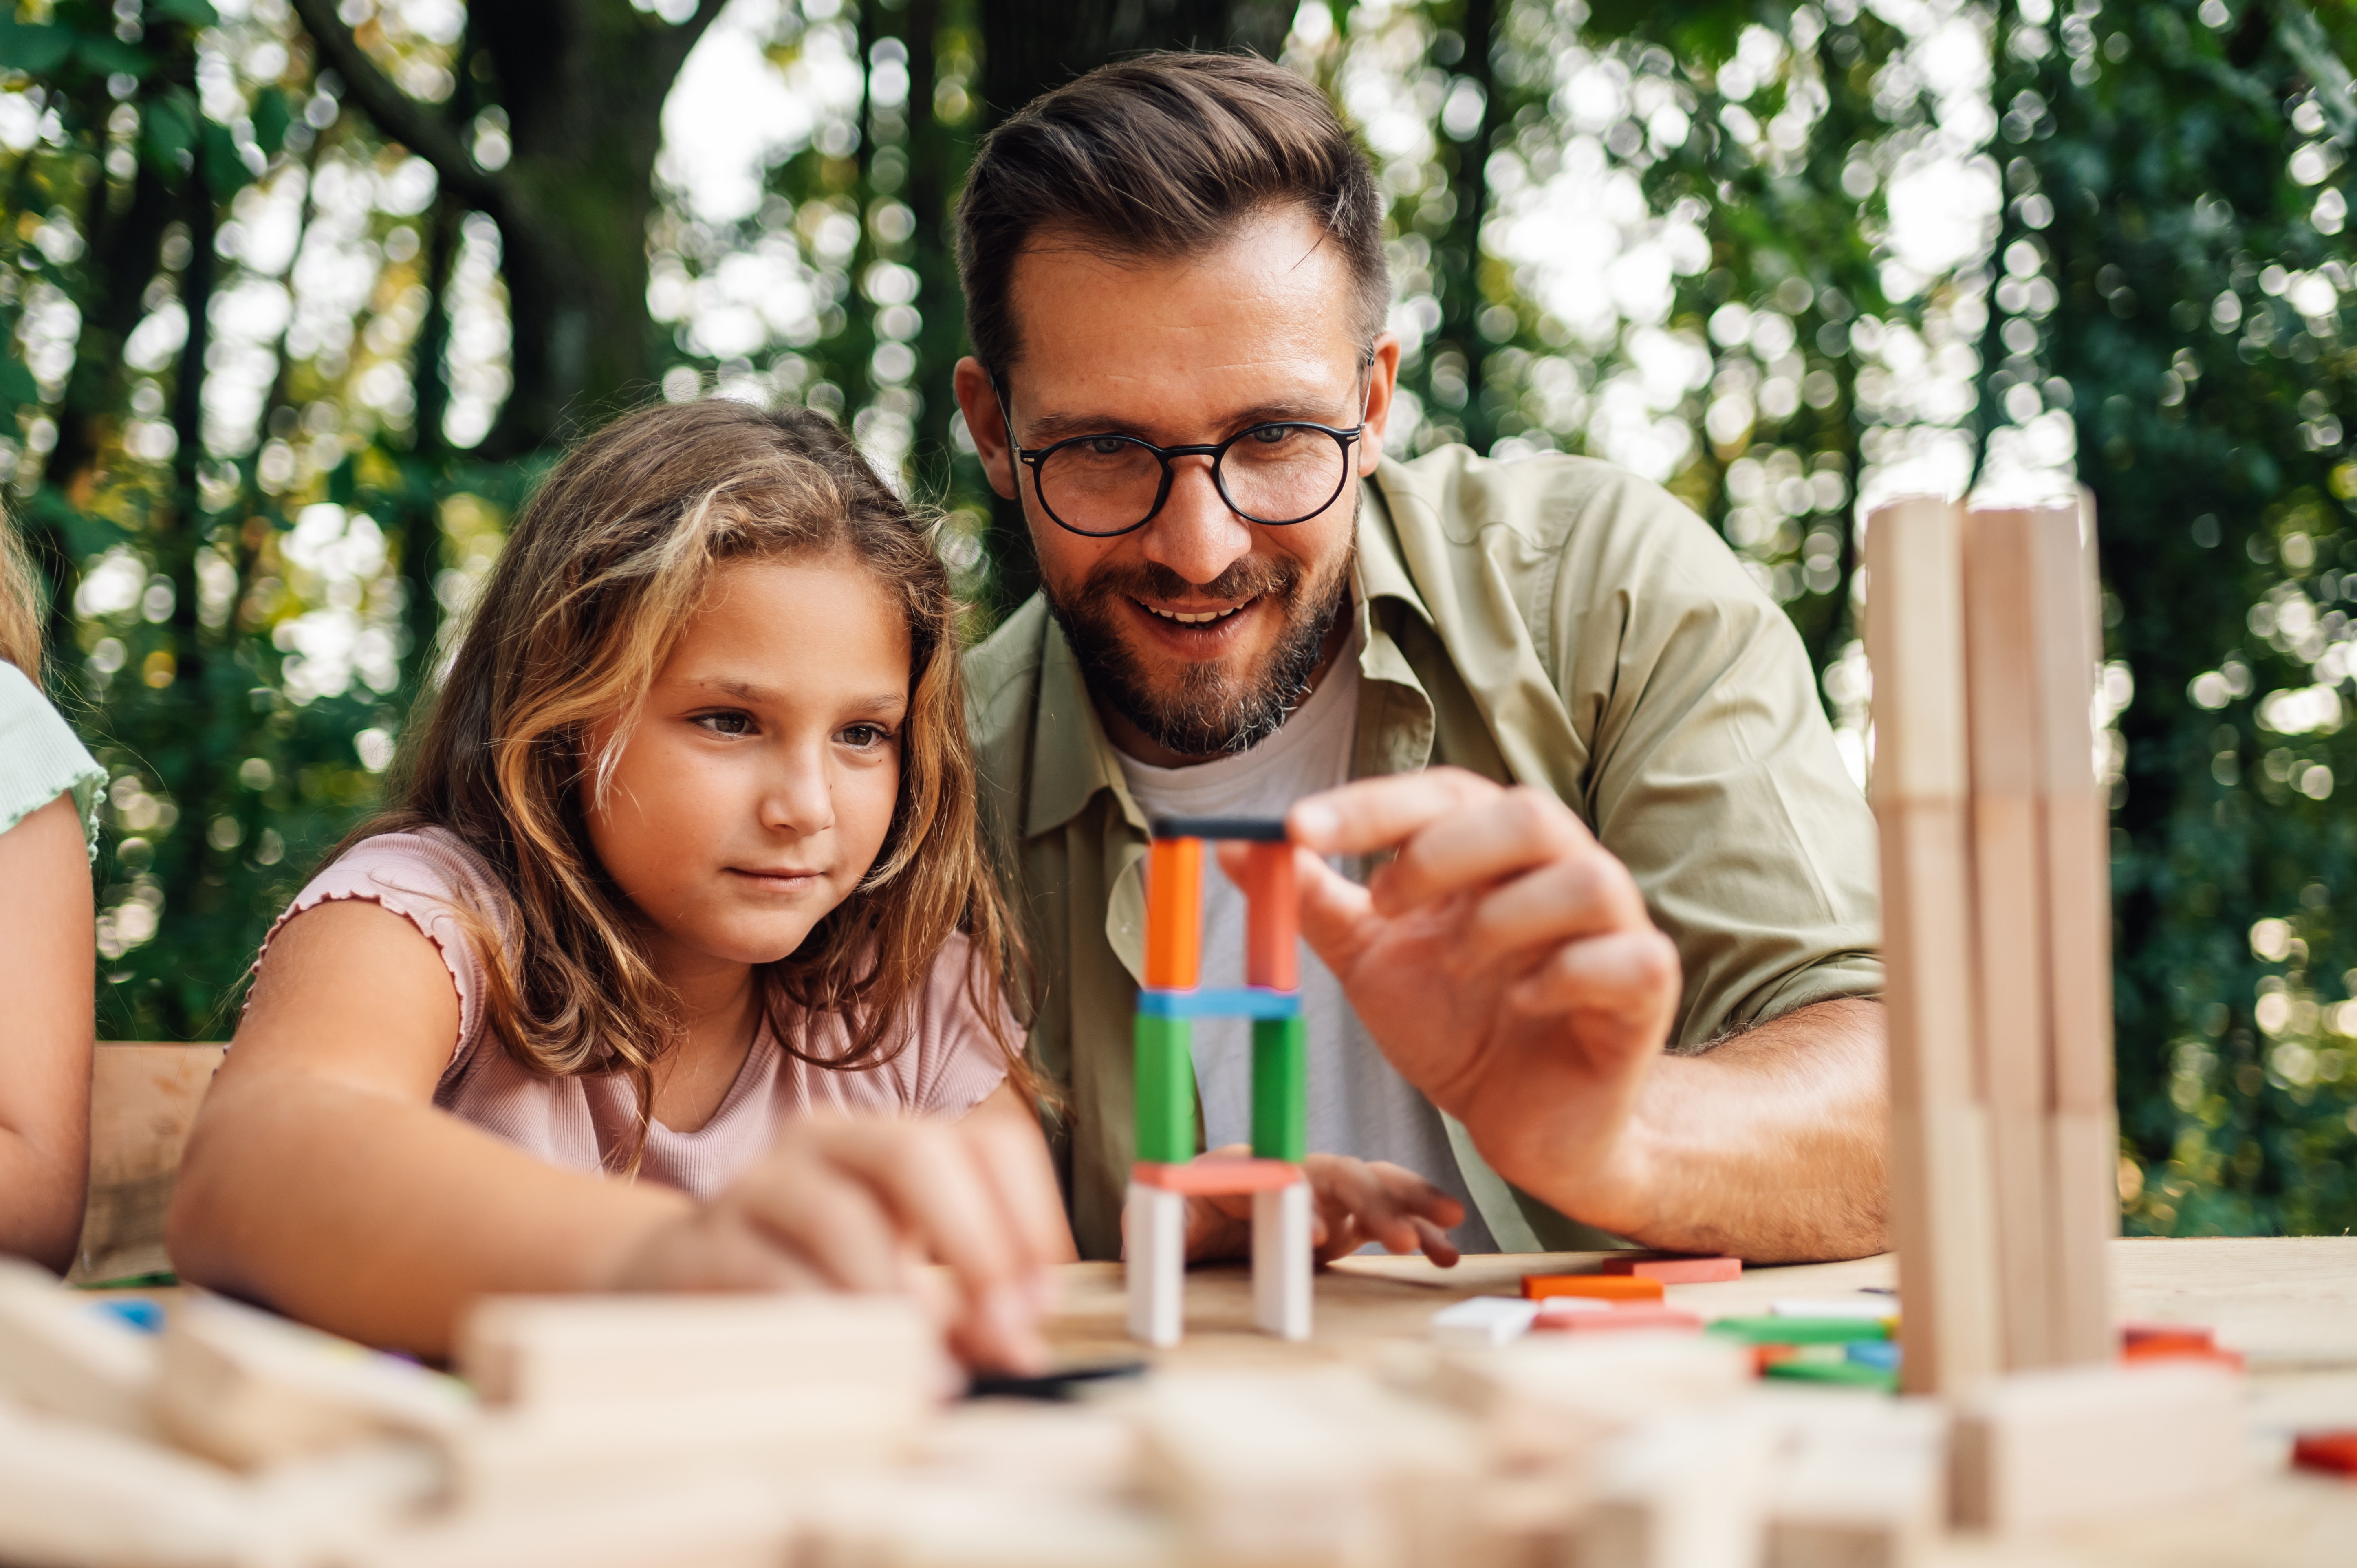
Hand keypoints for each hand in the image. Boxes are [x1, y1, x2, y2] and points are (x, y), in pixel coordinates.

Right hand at [608, 1114, 1065, 1373]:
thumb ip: (967, 1317)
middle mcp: (829, 1142)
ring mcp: (761, 1184)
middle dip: (972, 1240)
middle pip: (915, 1152)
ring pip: (839, 1213)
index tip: (1044, 1297)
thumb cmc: (810, 1280)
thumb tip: (1024, 1353)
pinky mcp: (706, 1242)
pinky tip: (856, 1367)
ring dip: (897, 1294)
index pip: (988, 1141)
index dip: (1030, 1213)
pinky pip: (770, 1272)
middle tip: (1001, 1321)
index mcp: (894, 1142)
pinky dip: (826, 1323)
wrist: (677, 1282)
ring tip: (930, 1363)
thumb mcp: (902, 1286)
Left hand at [1177, 1145, 1465, 1266]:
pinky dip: (1419, 1229)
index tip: (1314, 1239)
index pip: (1285, 1176)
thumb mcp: (1165, 1222)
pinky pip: (1389, 1218)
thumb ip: (1161, 1226)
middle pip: (1343, 1174)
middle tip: (1398, 1238)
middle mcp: (1298, 1171)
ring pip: (1378, 1186)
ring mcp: (1327, 1195)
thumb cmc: (1182, 1214)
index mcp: (1253, 1165)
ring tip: (1449, 1226)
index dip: (1302, 1204)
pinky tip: (1445, 1253)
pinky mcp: (1346, 1221)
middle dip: (1374, 1201)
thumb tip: (1150, 1233)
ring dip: (1412, 1203)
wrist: (1199, 1221)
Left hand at [1252, 769, 1681, 1233]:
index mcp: (1496, 855)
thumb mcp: (1373, 960)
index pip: (1443, 793)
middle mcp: (1562, 873)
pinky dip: (1564, 977)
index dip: (1371, 803)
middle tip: (1385, 904)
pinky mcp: (1647, 990)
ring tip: (1460, 967)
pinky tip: (1519, 1007)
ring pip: (1587, 878)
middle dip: (1443, 852)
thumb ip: (1316, 901)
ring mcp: (1615, 930)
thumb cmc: (1461, 1028)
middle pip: (1527, 813)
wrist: (1531, 1123)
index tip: (1296, 828)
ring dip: (1504, 920)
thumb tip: (1237, 844)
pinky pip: (1629, 958)